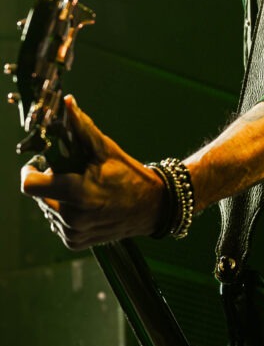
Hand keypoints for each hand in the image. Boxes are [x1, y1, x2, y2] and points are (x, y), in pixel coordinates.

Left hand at [20, 95, 166, 248]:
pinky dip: (66, 213)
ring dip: (57, 198)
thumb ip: (82, 127)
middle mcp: (73, 217)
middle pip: (39, 195)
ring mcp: (74, 233)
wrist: (153, 207)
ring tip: (82, 190)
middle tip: (72, 174)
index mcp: (78, 193)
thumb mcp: (106, 149)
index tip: (40, 163)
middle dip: (50, 181)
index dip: (30, 171)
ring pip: (47, 210)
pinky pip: (57, 224)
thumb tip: (67, 102)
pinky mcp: (75, 243)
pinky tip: (85, 205)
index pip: (30, 185)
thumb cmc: (130, 176)